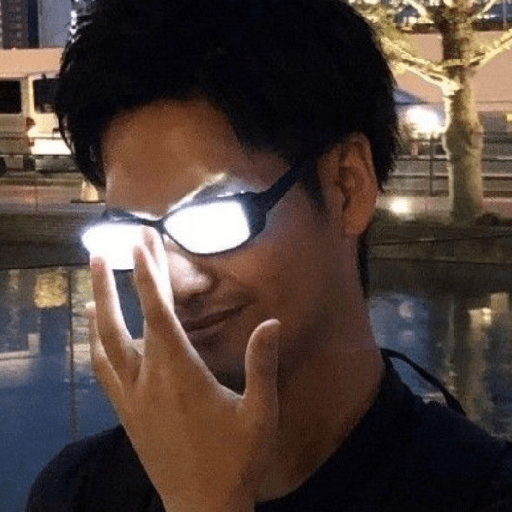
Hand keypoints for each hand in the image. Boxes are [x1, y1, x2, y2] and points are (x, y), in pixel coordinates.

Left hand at [87, 228, 279, 511]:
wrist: (201, 507)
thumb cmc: (235, 460)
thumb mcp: (260, 414)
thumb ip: (262, 366)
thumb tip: (271, 323)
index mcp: (180, 374)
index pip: (159, 312)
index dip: (149, 275)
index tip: (141, 244)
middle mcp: (148, 380)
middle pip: (125, 320)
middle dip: (115, 280)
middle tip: (107, 248)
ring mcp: (131, 398)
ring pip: (104, 343)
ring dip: (98, 306)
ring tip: (93, 279)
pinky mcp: (125, 414)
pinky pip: (103, 369)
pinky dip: (96, 342)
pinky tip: (95, 331)